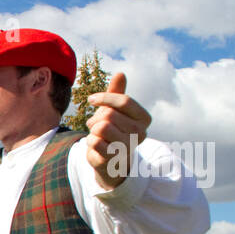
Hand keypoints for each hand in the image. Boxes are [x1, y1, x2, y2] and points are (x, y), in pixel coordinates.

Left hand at [85, 73, 151, 188]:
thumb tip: (120, 73)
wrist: (111, 160)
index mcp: (144, 118)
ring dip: (93, 130)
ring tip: (97, 135)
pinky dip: (90, 141)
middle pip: (110, 114)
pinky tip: (96, 146)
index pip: (124, 100)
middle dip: (96, 118)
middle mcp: (140, 133)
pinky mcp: (114, 158)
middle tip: (96, 125)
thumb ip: (117, 92)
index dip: (105, 98)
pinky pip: (94, 141)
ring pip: (101, 127)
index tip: (91, 99)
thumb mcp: (114, 109)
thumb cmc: (113, 130)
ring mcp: (128, 147)